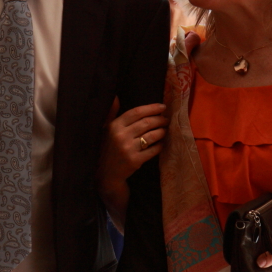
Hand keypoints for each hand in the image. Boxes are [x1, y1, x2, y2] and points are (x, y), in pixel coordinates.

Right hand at [97, 99, 167, 222]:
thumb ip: (112, 113)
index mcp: (114, 126)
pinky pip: (154, 149)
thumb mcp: (105, 130)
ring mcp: (128, 149)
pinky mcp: (135, 161)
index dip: (151, 108)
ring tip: (165, 129)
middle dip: (160, 119)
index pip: (136, 112)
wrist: (106, 174)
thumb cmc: (108, 148)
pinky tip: (162, 142)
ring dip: (162, 131)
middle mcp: (120, 136)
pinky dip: (160, 144)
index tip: (162, 106)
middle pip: (147, 123)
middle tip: (166, 119)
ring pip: (152, 135)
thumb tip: (116, 97)